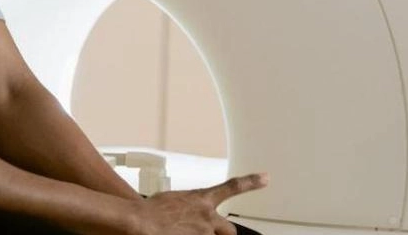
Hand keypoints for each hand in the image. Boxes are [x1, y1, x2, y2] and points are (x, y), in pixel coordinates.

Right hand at [132, 173, 267, 234]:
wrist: (141, 219)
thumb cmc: (151, 210)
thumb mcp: (174, 199)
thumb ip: (188, 205)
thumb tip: (187, 212)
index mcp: (202, 199)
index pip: (232, 187)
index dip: (251, 182)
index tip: (265, 178)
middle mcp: (207, 215)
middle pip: (229, 230)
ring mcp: (204, 231)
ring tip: (180, 232)